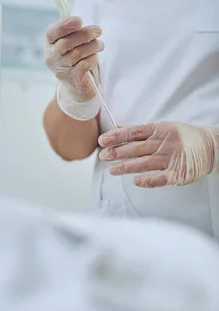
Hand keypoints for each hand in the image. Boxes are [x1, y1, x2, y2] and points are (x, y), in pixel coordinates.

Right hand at [45, 16, 104, 101]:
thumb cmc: (75, 57)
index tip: (79, 20)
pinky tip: (94, 57)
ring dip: (93, 46)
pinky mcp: (72, 79)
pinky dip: (93, 59)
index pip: (51, 33)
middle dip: (85, 34)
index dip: (64, 26)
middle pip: (66, 43)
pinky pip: (84, 65)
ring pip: (77, 53)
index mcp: (50, 44)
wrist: (77, 84)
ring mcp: (61, 70)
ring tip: (100, 45)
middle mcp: (52, 58)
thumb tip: (76, 20)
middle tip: (98, 30)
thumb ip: (72, 30)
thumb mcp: (71, 41)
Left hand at [98, 122, 217, 187]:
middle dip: (117, 153)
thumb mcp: (163, 128)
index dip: (117, 136)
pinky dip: (147, 180)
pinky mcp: (179, 173)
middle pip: (137, 148)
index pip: (135, 132)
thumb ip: (140, 131)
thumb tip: (117, 130)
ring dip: (126, 167)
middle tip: (103, 156)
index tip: (103, 140)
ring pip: (144, 163)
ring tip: (112, 170)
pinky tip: (136, 181)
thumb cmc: (183, 138)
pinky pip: (160, 178)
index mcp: (161, 129)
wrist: (212, 148)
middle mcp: (166, 143)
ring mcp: (173, 158)